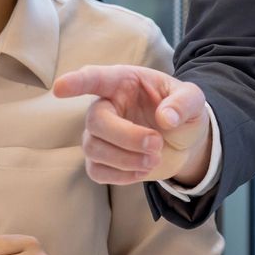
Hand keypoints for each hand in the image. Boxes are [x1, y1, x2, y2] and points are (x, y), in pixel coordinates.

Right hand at [55, 65, 211, 187]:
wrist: (184, 141)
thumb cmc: (182, 111)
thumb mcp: (193, 99)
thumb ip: (183, 102)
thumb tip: (165, 117)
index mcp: (123, 81)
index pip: (94, 78)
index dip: (76, 82)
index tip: (60, 88)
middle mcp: (106, 105)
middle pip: (96, 121)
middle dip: (126, 137)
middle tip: (157, 144)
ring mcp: (100, 134)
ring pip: (94, 148)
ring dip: (126, 159)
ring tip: (155, 158)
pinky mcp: (102, 159)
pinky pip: (97, 171)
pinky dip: (121, 175)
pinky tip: (142, 170)